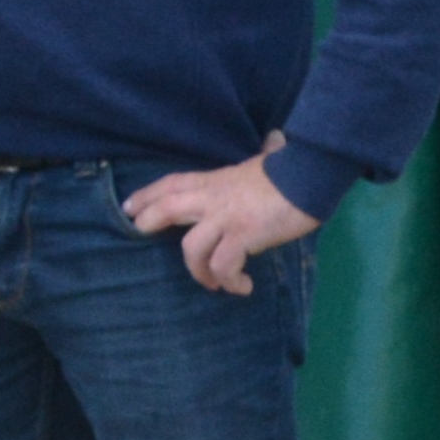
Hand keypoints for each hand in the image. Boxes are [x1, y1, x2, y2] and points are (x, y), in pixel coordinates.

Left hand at [122, 136, 315, 294]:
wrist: (310, 174)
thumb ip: (242, 175)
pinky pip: (223, 265)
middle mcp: (213, 199)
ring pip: (191, 248)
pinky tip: (243, 287)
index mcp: (214, 181)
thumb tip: (262, 152)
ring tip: (212, 284)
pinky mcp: (243, 235)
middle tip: (139, 232)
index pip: (172, 184)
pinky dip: (230, 281)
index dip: (147, 194)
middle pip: (168, 208)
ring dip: (197, 271)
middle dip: (148, 220)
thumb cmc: (288, 172)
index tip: (129, 206)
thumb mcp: (254, 168)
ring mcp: (225, 218)